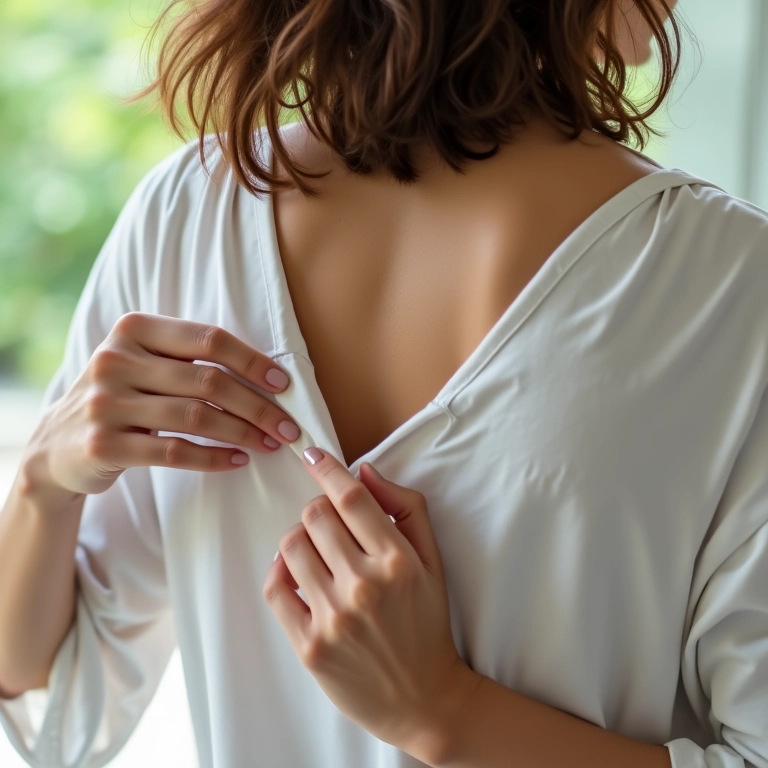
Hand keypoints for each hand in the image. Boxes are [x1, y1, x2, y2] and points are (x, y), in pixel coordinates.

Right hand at [22, 312, 301, 496]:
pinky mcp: (103, 445)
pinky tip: (237, 461)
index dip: (253, 361)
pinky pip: (174, 453)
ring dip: (243, 433)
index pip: (209, 339)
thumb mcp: (145, 363)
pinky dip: (213, 458)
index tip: (283, 384)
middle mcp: (116, 361)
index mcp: (134, 329)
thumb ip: (191, 359)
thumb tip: (268, 377)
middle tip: (288, 426)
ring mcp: (106, 404)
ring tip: (269, 443)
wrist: (60, 444)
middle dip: (258, 406)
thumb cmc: (124, 397)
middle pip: (209, 381)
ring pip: (196, 418)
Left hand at [262, 448, 480, 763]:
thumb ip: (406, 509)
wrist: (423, 697)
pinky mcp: (309, 645)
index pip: (350, 497)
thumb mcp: (434, 561)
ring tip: (317, 551)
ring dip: (300, 538)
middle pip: (315, 515)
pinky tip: (297, 571)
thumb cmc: (428, 623)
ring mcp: (334, 618)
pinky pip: (275, 587)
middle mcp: (364, 586)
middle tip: (328, 522)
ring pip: (292, 545)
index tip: (312, 454)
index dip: (326, 468)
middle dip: (318, 508)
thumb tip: (367, 471)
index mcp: (397, 561)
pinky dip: (280, 569)